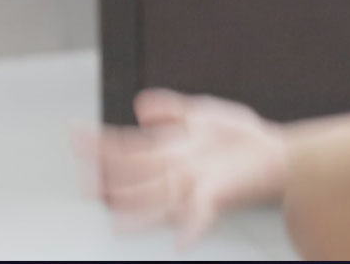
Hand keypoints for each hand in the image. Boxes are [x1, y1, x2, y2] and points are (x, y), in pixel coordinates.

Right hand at [72, 89, 289, 247]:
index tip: (74, 134)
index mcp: (166, 150)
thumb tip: (139, 107)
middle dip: (110, 177)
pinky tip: (182, 242)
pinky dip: (191, 227)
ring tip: (117, 221)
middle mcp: (173, 170)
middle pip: (133, 175)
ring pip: (155, 198)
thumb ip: (170, 108)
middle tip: (85, 181)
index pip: (124, 147)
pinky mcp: (215, 194)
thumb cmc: (238, 137)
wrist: (275, 153)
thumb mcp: (202, 113)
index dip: (99, 142)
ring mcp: (191, 184)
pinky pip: (200, 215)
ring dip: (138, 210)